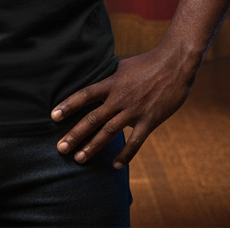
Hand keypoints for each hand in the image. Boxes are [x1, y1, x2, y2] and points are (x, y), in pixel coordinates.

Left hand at [51, 48, 198, 167]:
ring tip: (79, 159)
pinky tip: (115, 166)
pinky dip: (125, 155)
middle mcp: (120, 97)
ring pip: (109, 132)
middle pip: (93, 118)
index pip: (85, 95)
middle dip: (75, 134)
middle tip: (60, 148)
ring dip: (93, 147)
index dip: (68, 105)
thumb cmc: (148, 63)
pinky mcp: (150, 120)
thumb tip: (92, 83)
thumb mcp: (123, 67)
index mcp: (112, 82)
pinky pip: (135, 142)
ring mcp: (135, 110)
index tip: (53, 116)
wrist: (176, 64)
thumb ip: (108, 78)